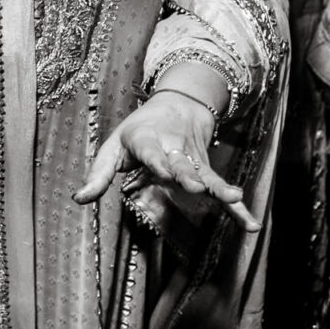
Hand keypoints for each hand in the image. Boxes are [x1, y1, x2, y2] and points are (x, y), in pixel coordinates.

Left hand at [74, 91, 259, 231]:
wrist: (179, 105)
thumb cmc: (139, 131)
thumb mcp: (114, 145)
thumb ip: (99, 174)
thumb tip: (79, 199)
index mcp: (148, 141)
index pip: (151, 152)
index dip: (157, 161)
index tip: (164, 172)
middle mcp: (174, 149)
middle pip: (182, 164)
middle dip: (189, 176)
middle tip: (196, 188)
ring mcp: (194, 160)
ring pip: (207, 175)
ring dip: (221, 188)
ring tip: (234, 198)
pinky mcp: (207, 170)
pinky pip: (222, 189)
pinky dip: (238, 208)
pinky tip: (250, 223)